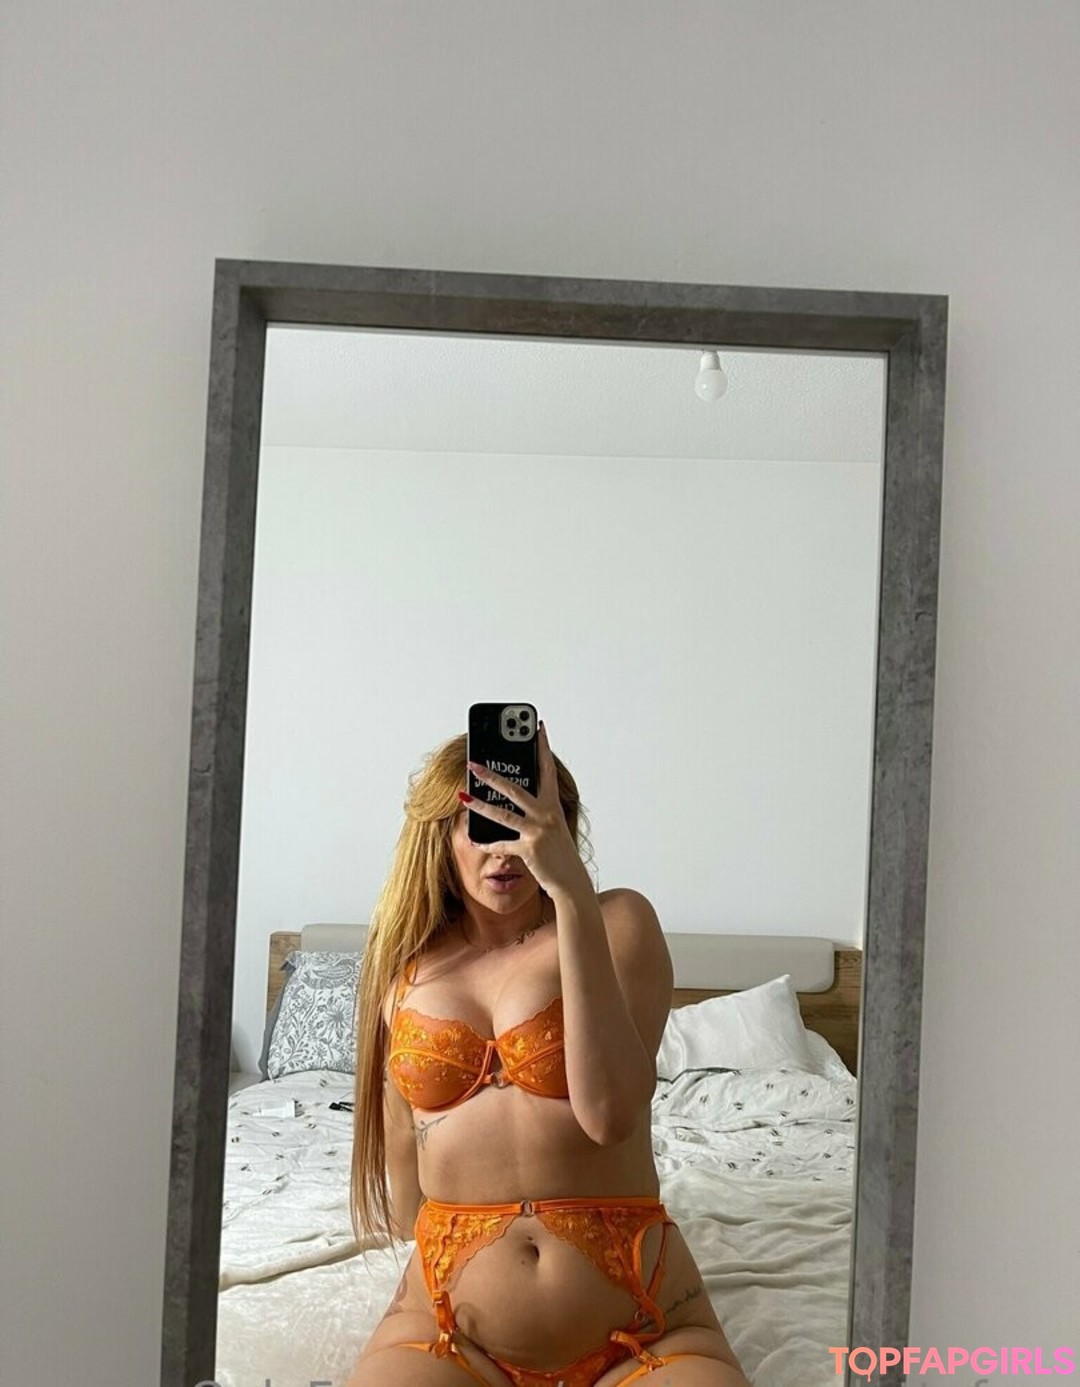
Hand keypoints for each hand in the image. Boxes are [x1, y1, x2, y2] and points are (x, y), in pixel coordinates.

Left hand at [464, 722, 586, 899]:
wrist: (571, 881)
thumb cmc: (559, 853)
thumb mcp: (552, 826)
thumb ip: (537, 810)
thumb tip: (510, 795)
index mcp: (552, 806)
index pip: (547, 770)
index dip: (543, 747)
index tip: (538, 727)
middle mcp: (546, 815)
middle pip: (514, 789)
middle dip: (491, 776)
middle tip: (473, 763)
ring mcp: (537, 832)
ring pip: (502, 815)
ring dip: (479, 805)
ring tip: (462, 795)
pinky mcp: (529, 850)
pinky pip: (502, 845)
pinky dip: (486, 843)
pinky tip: (473, 839)